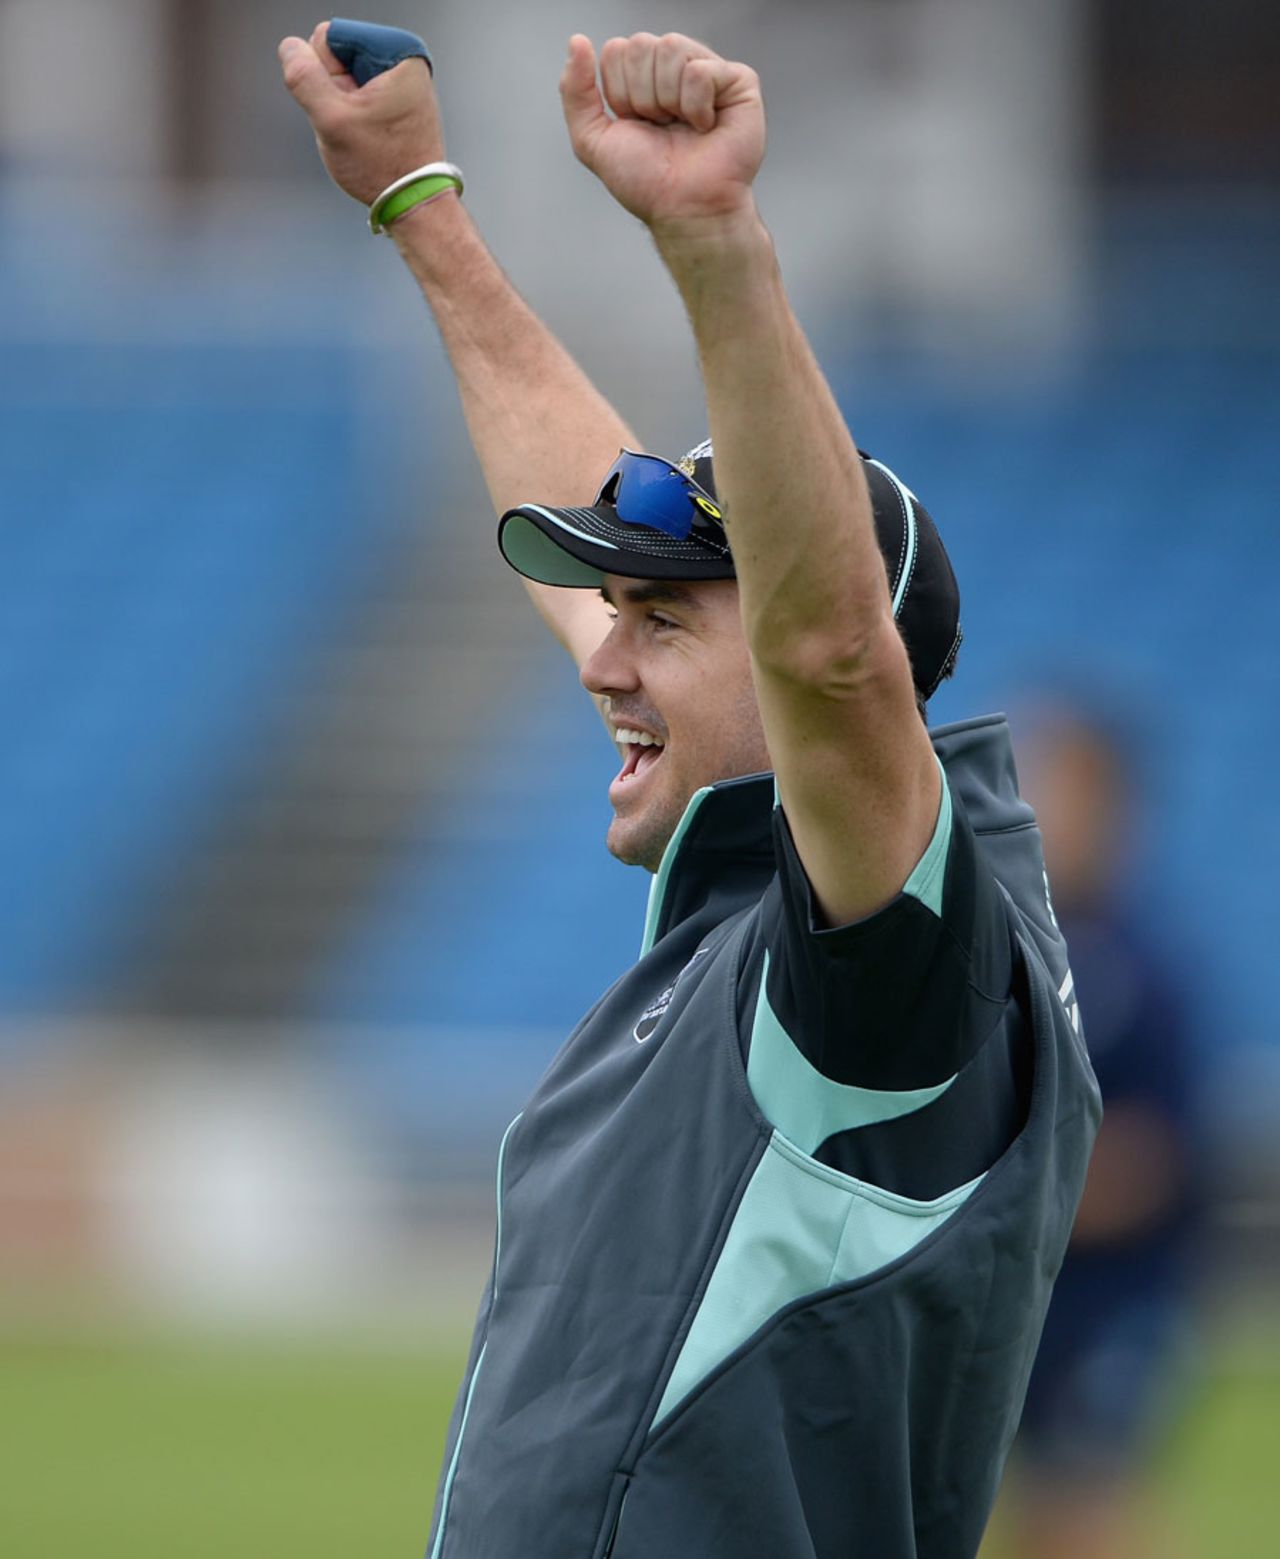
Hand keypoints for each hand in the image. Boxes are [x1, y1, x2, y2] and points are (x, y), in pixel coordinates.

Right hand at [278, 21, 444, 204]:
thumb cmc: (384, 168)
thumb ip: (303, 78)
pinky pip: (356, 95)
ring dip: (341, 104)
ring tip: (362, 132)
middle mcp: (403, 60)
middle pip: (336, 55)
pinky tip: (366, 135)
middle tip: (353, 123)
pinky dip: (352, 114)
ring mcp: (400, 79)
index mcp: (397, 53)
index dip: (325, 74)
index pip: (329, 36)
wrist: (414, 202)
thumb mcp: (332, 121)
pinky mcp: (396, 98)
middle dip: (333, 90)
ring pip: (343, 77)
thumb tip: (290, 48)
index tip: (347, 106)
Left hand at [560, 33, 764, 235]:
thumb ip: (575, 92)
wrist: (684, 210)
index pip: (617, 50)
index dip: (619, 94)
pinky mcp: (738, 81)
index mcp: (642, 76)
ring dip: (668, 101)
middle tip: (662, 129)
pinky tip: (706, 127)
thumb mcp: (593, 140)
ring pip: (670, 49)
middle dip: (642, 98)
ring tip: (683, 127)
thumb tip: (577, 40)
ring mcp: (708, 71)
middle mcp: (674, 68)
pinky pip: (700, 70)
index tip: (637, 126)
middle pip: (641, 45)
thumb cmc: (647, 183)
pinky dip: (696, 105)